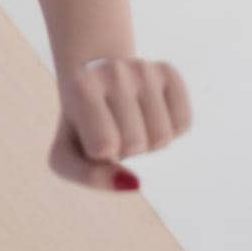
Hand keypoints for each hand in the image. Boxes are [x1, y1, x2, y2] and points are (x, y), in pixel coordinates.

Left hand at [47, 56, 192, 190]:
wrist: (91, 76)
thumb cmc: (80, 125)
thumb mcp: (67, 155)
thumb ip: (89, 176)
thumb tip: (136, 183)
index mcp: (81, 86)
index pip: (104, 147)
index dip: (101, 153)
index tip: (92, 134)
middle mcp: (113, 70)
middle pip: (136, 144)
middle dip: (126, 149)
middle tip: (112, 126)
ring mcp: (142, 67)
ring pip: (163, 137)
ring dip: (149, 141)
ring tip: (129, 120)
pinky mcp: (168, 71)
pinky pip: (184, 122)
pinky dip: (171, 129)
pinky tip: (150, 112)